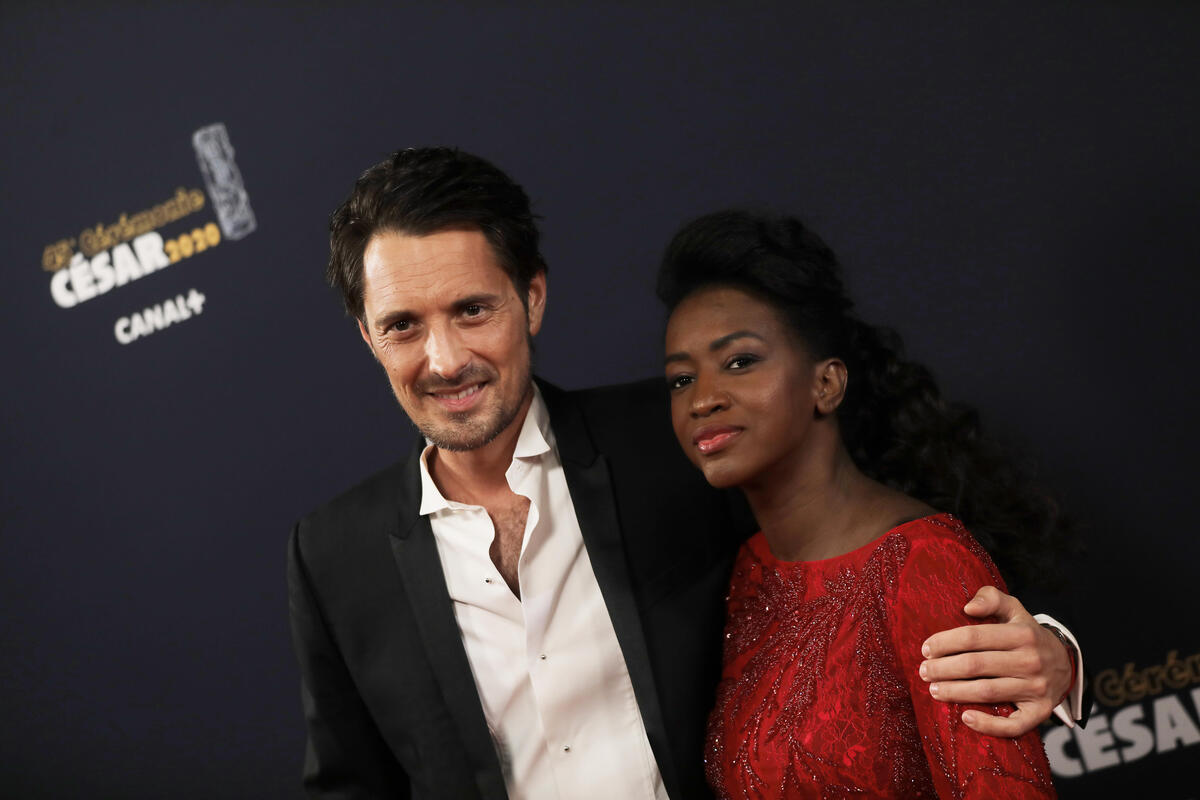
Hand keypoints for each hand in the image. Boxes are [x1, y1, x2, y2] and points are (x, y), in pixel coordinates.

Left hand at [919, 585, 1072, 736]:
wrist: (1066, 663)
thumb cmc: (1028, 635)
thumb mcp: (1014, 609)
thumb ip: (991, 598)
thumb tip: (968, 608)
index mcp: (1022, 634)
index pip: (974, 637)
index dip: (945, 643)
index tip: (926, 649)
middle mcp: (1030, 661)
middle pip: (976, 665)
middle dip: (943, 669)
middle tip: (924, 672)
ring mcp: (1037, 688)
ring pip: (988, 692)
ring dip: (956, 692)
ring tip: (934, 690)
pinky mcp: (1040, 712)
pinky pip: (1013, 724)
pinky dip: (988, 725)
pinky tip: (965, 717)